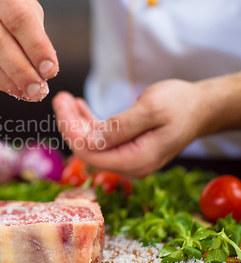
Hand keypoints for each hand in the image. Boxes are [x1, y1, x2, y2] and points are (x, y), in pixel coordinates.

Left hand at [52, 80, 209, 176]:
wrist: (201, 107)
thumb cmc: (181, 105)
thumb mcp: (150, 110)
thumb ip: (120, 127)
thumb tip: (90, 140)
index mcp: (135, 160)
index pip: (89, 153)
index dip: (70, 131)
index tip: (61, 106)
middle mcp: (129, 164)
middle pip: (87, 148)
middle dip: (69, 124)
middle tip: (60, 97)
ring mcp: (126, 157)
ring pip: (91, 142)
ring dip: (76, 121)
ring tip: (65, 98)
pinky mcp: (126, 147)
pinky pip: (100, 137)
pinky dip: (87, 122)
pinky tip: (78, 106)